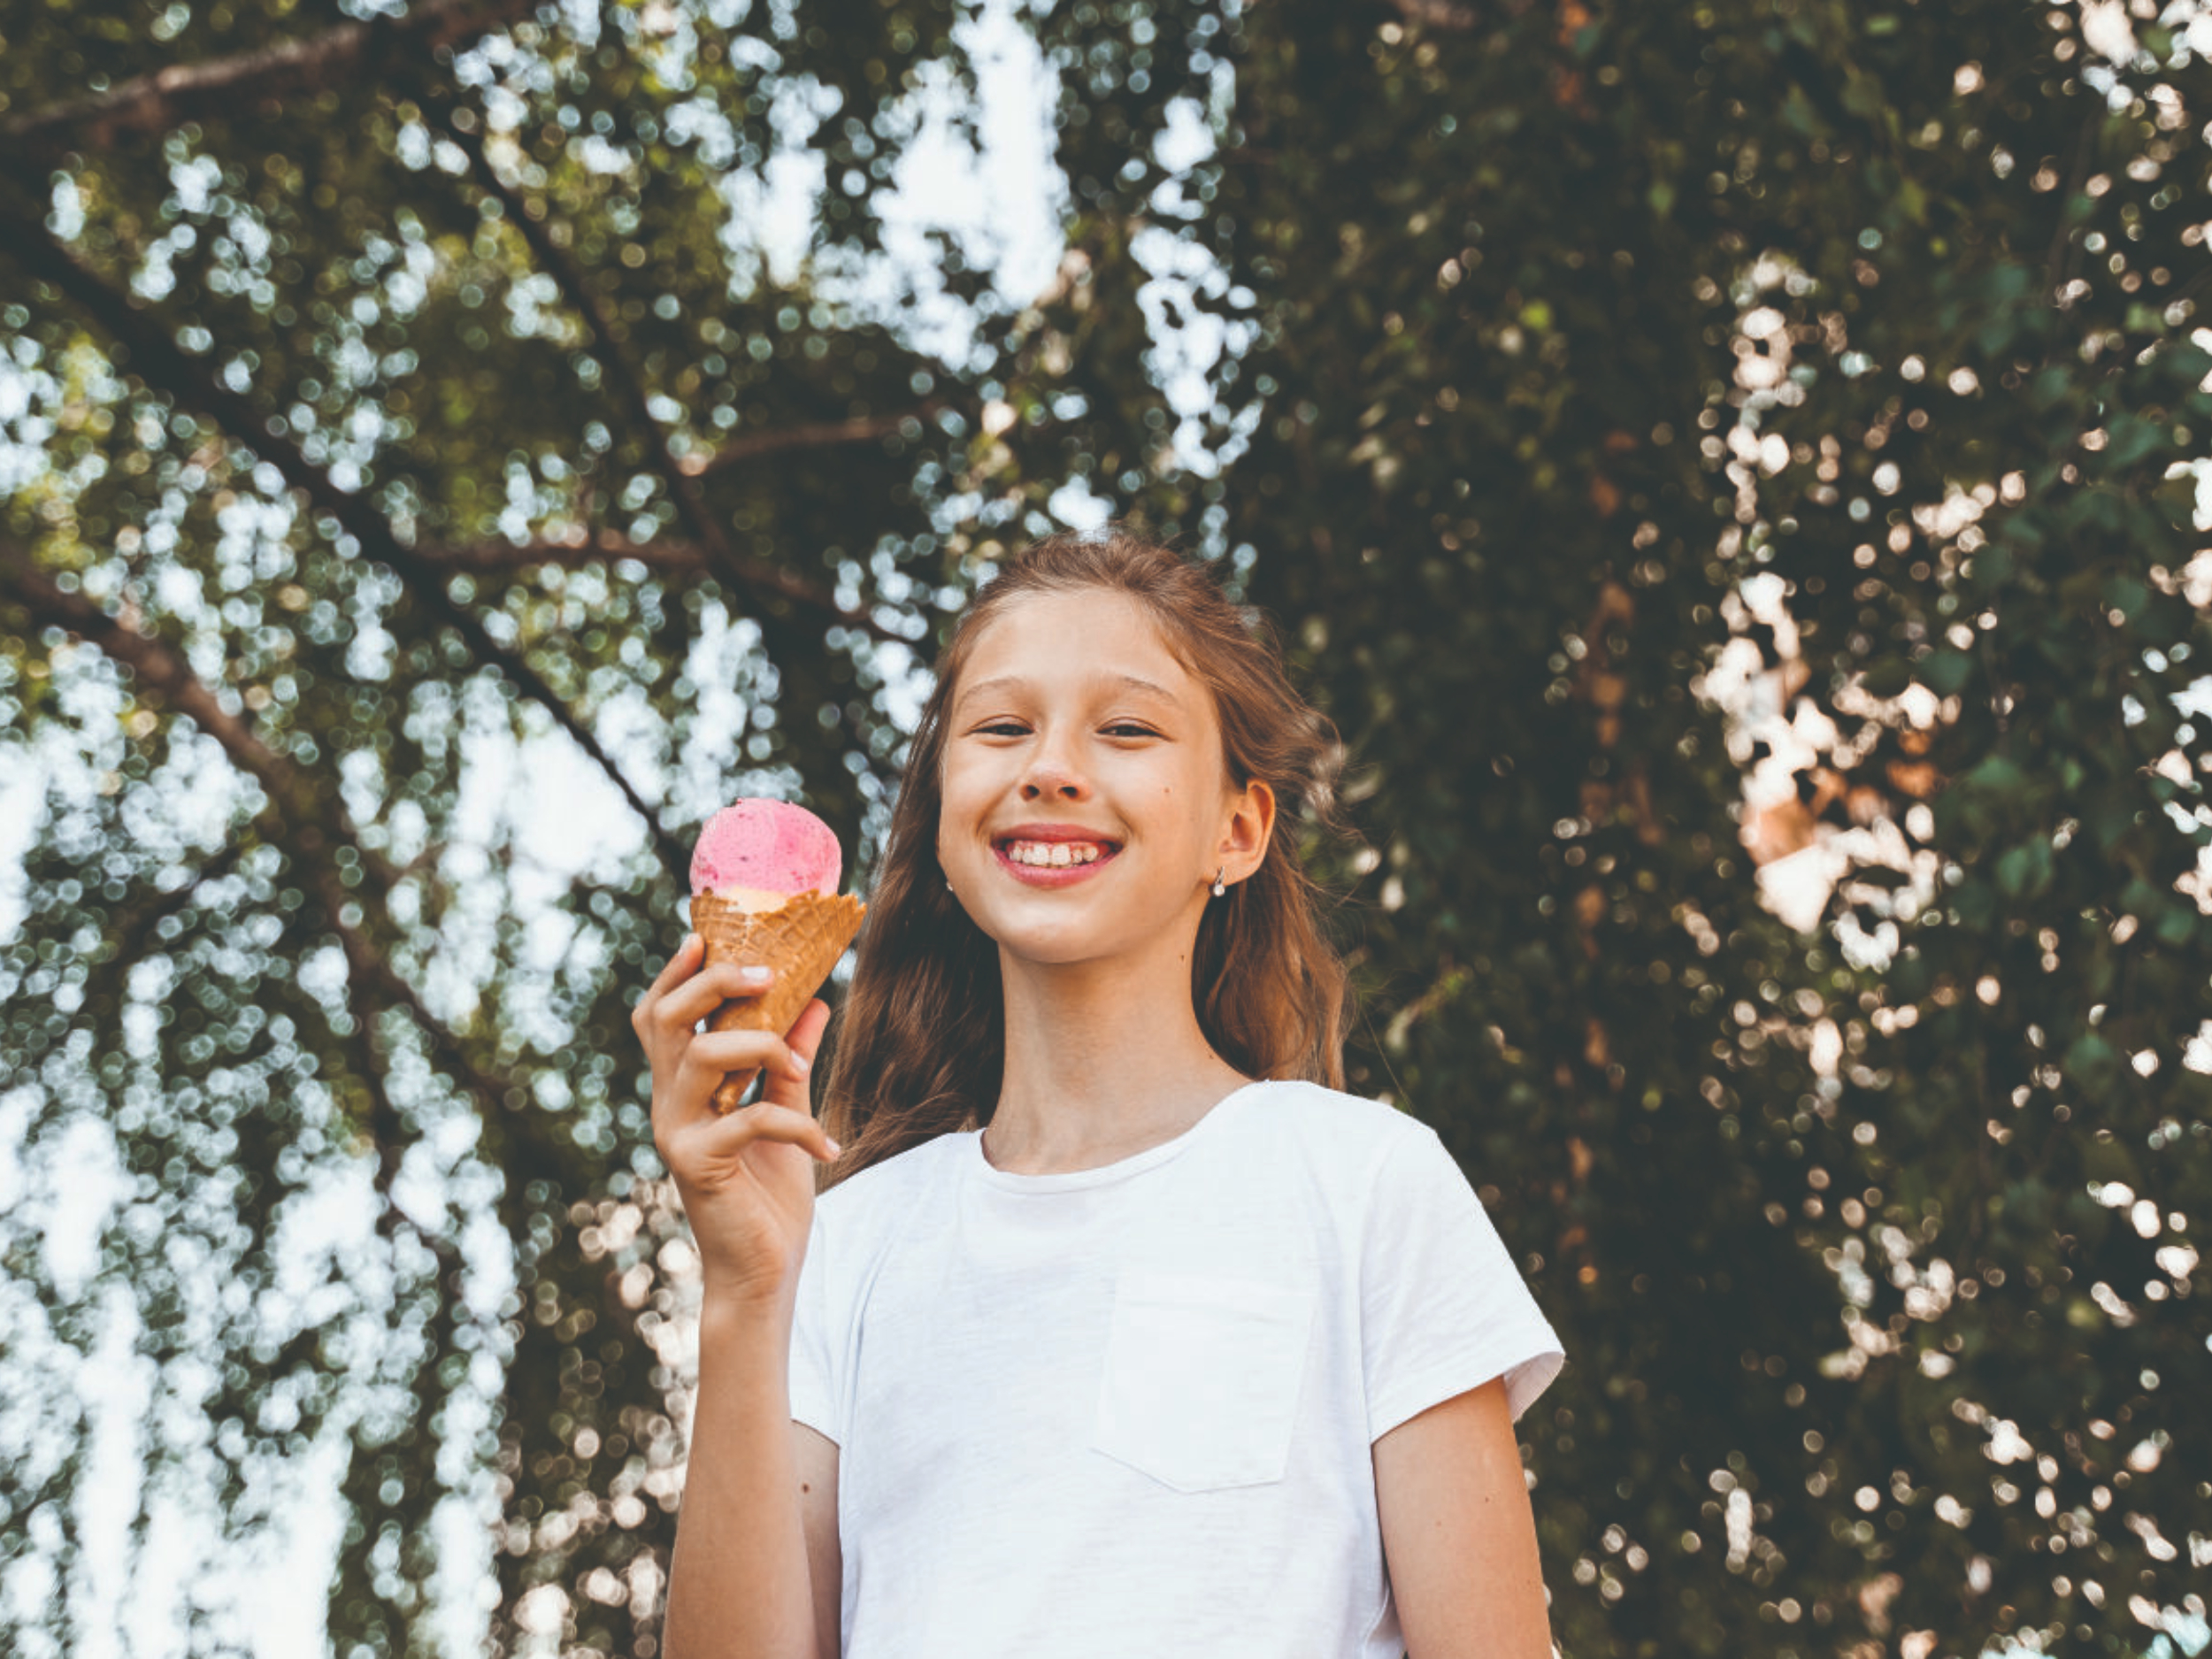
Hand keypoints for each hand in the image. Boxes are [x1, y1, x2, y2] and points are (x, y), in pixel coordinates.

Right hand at [630, 932, 839, 1310]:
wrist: (763, 1270)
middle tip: (766, 974)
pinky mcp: (699, 1166)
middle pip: (667, 1019)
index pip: (659, 1015)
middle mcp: (669, 1104)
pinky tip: (828, 1146)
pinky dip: (798, 1123)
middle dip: (713, 983)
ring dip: (762, 1047)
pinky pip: (750, 1118)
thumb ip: (791, 1058)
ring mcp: (678, 1133)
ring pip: (701, 1056)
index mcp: (683, 1086)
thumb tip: (815, 998)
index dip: (675, 973)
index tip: (703, 935)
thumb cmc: (769, 1193)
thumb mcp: (787, 1110)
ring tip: (800, 1066)